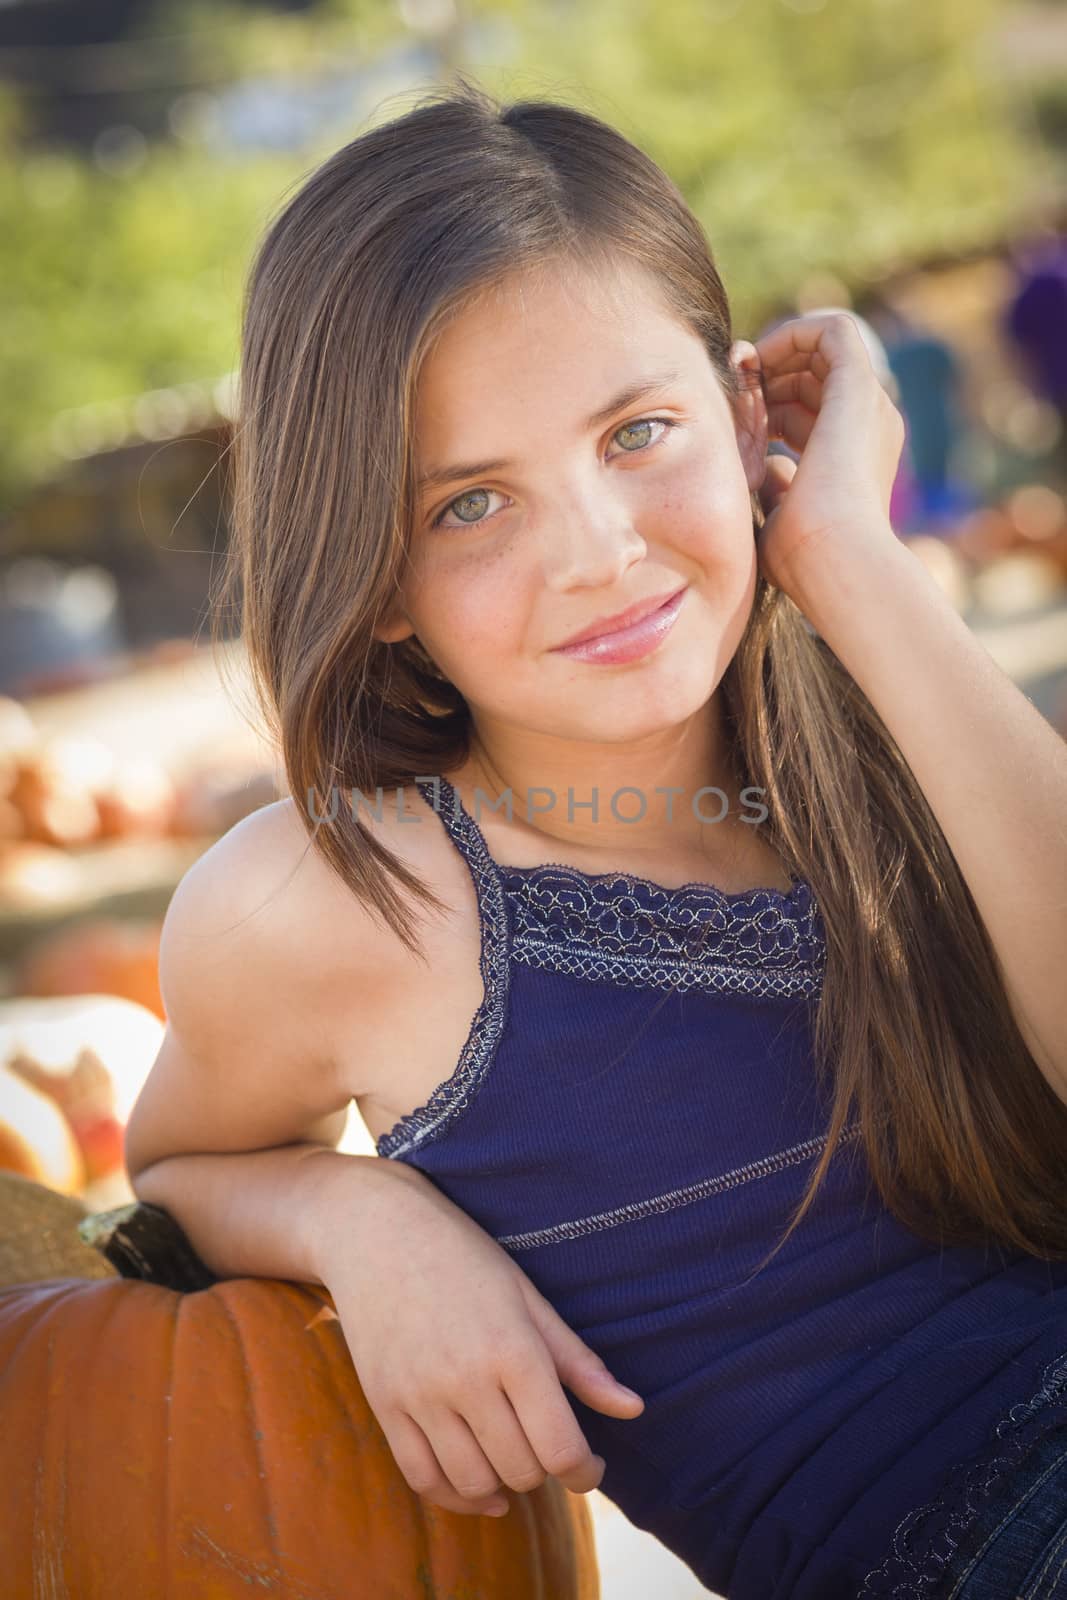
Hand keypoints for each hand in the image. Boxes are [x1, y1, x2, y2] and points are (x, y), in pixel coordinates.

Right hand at [322, 1162, 644, 1518]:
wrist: (377, 1231)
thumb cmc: (464, 1257)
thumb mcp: (529, 1298)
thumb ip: (578, 1362)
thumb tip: (634, 1410)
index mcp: (513, 1349)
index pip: (561, 1447)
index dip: (585, 1471)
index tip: (591, 1466)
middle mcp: (465, 1379)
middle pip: (522, 1469)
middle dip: (546, 1470)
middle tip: (549, 1446)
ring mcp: (419, 1397)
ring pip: (474, 1482)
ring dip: (504, 1484)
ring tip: (514, 1457)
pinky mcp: (385, 1406)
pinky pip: (423, 1478)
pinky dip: (456, 1496)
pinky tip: (479, 1486)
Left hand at [750, 312, 905, 597]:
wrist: (836, 559)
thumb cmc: (805, 558)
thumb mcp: (783, 515)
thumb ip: (778, 486)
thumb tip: (767, 466)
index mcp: (851, 460)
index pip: (807, 414)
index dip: (767, 406)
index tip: (733, 413)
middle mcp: (867, 428)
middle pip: (813, 379)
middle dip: (767, 376)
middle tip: (731, 387)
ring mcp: (868, 405)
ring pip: (822, 351)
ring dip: (775, 353)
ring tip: (739, 373)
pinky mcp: (860, 385)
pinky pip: (833, 329)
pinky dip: (793, 332)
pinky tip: (758, 358)